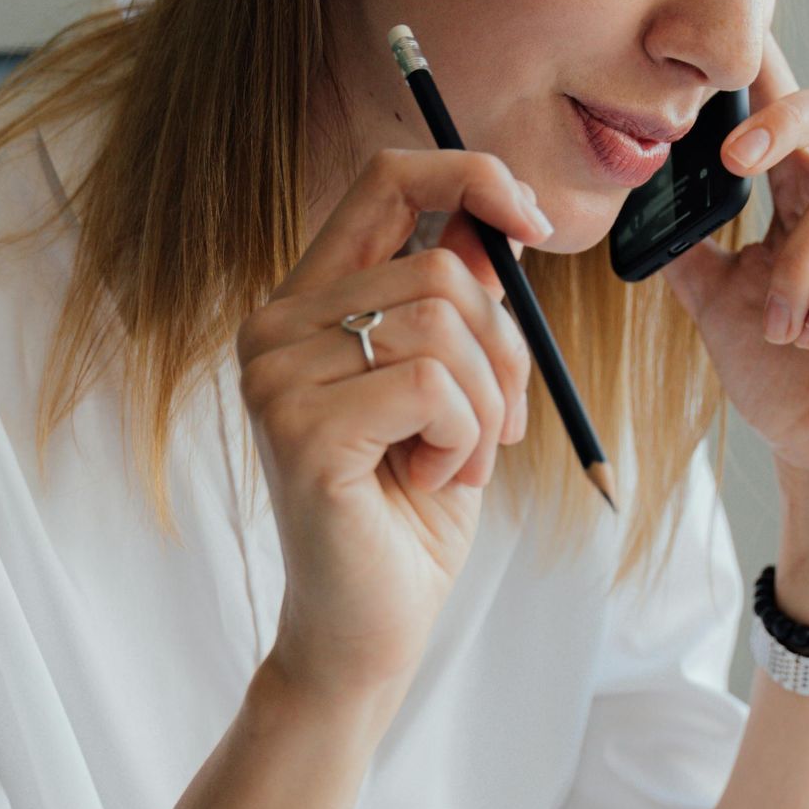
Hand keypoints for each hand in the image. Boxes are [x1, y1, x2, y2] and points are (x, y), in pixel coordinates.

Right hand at [239, 147, 544, 705]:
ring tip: (452, 462)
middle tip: (495, 427)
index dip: (468, 175)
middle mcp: (274, 328)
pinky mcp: (299, 428)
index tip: (534, 221)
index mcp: (306, 305)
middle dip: (501, 349)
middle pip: (438, 267)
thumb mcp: (453, 394)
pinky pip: (432, 386)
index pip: (383, 181)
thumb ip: (460, 308)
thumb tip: (497, 225)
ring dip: (481, 405)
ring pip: (441, 324)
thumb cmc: (407, 516)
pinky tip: (429, 480)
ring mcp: (276, 377)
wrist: (367, 632)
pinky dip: (462, 438)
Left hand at [658, 32, 808, 507]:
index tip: (732, 34)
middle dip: (785, 118)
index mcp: (803, 197)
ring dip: (797, 268)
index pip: (786, 113)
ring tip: (777, 327)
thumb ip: (686, 246)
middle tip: (735, 157)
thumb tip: (636, 194)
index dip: (766, 69)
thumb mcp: (714, 303)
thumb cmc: (780, 375)